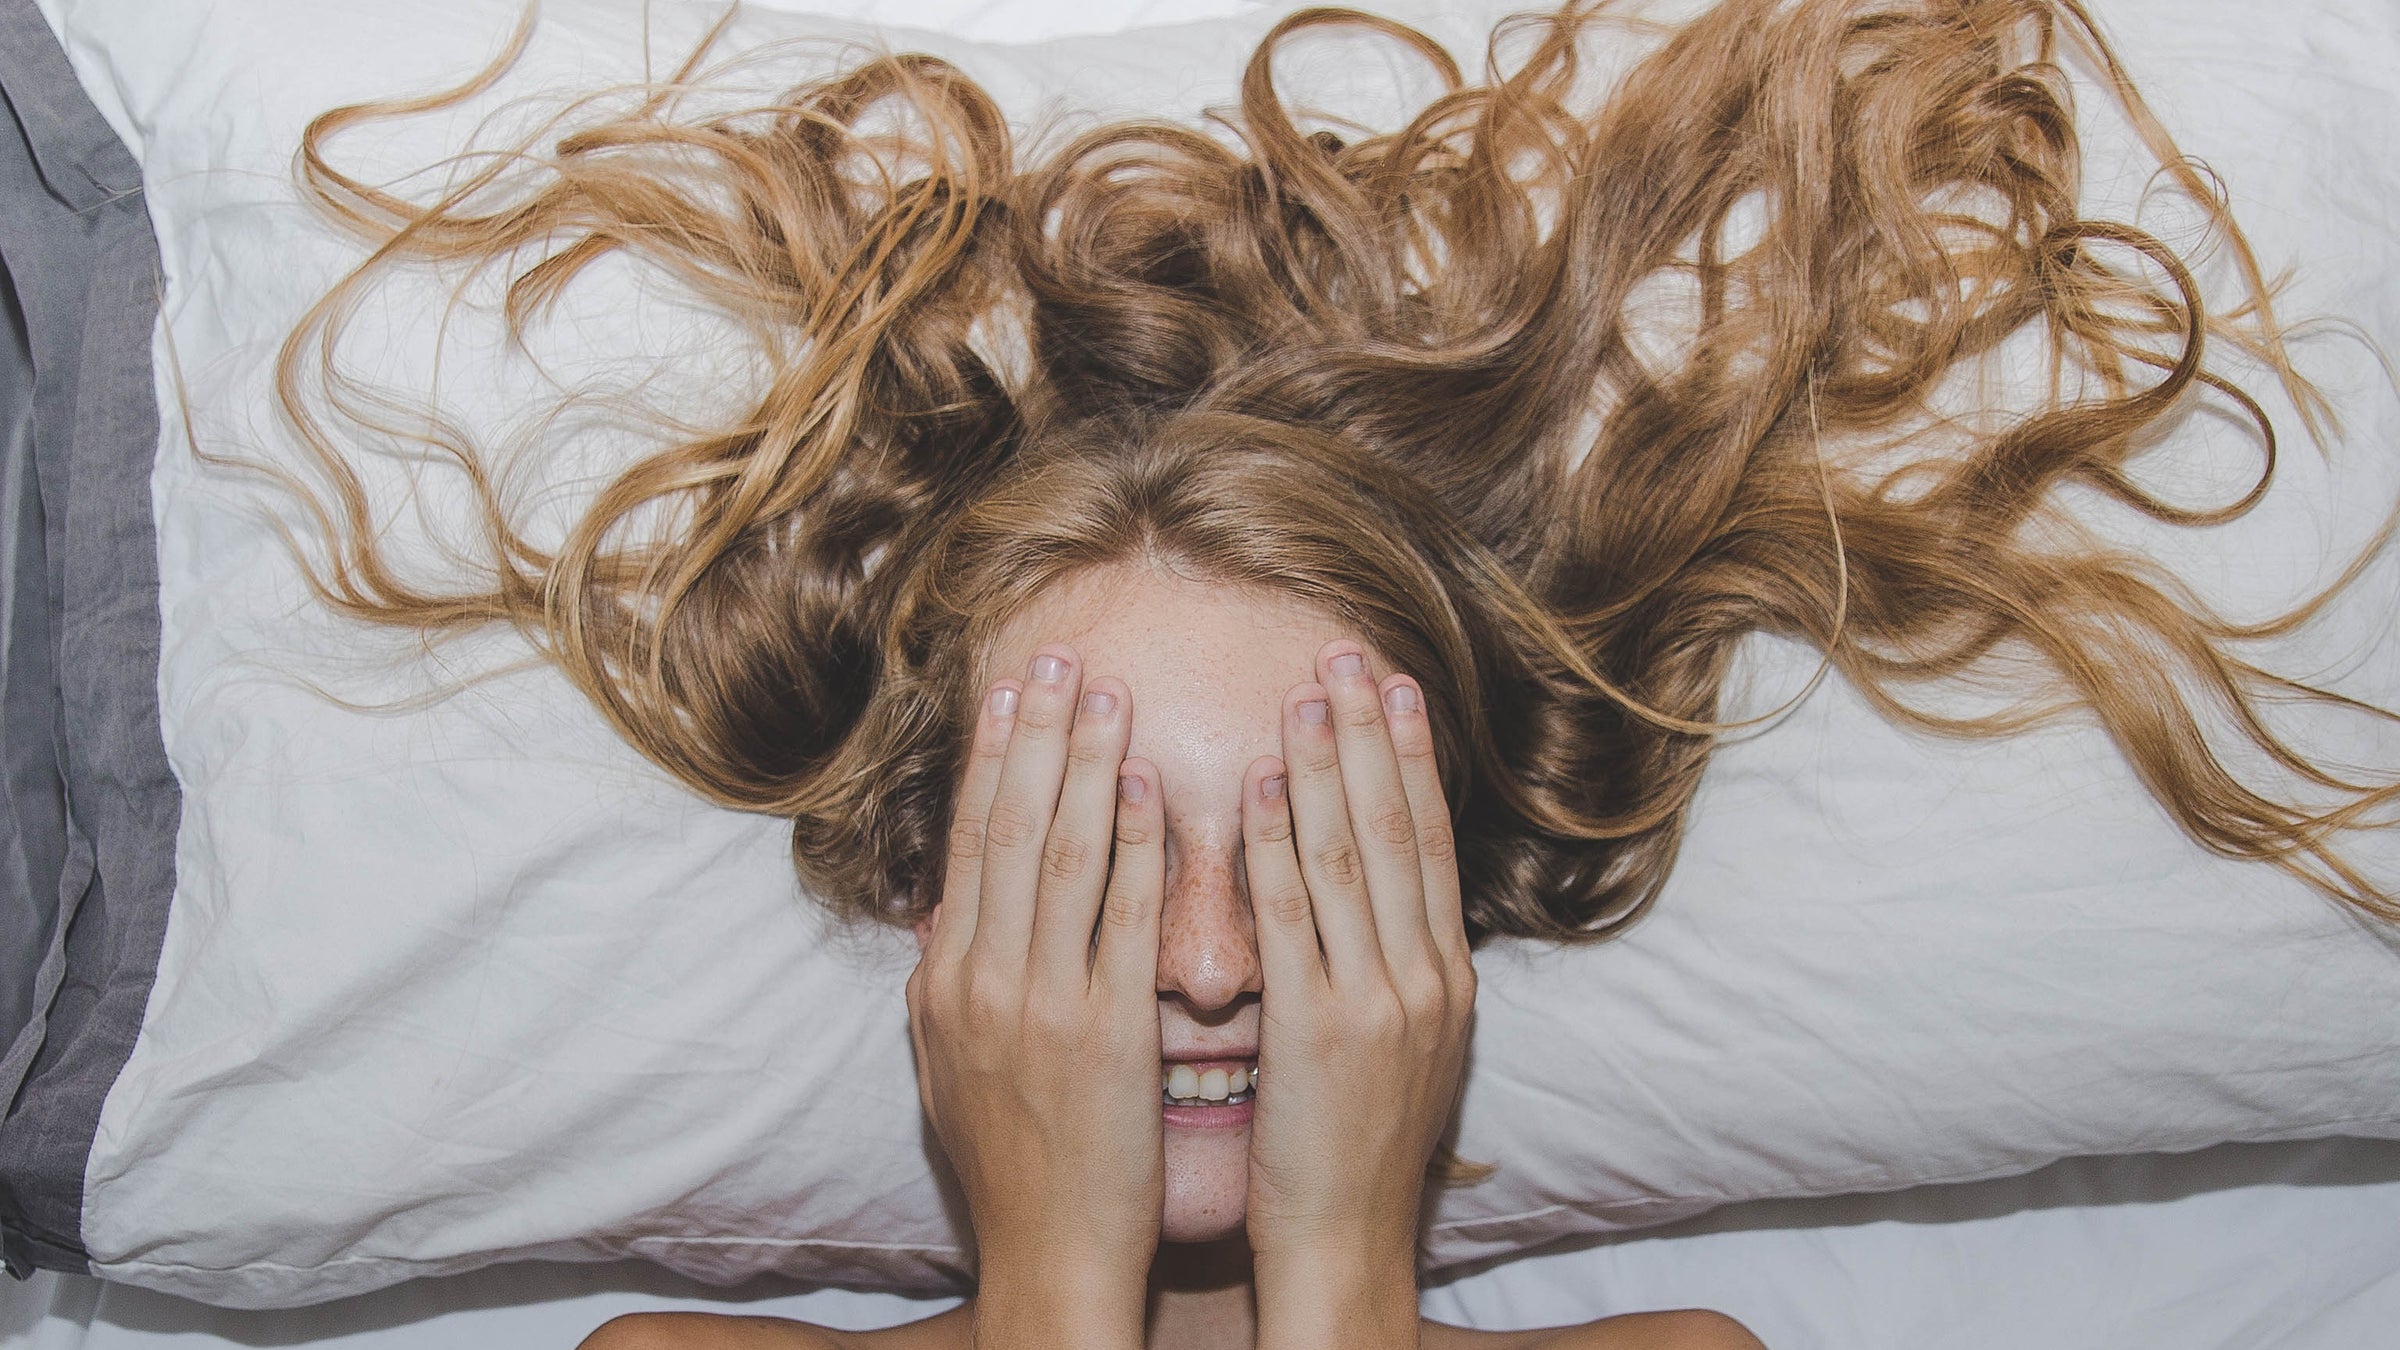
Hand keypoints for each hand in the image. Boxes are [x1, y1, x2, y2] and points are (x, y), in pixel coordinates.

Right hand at [904, 646, 1165, 1349]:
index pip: (971, 843)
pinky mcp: (1106, 1036)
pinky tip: (1155, 790)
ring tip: (1112, 695)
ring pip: (1064, 858)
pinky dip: (1136, 848)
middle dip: (1036, 734)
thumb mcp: (948, 1067)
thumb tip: (937, 916)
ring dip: (1088, 765)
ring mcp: (1041, 1005)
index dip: (991, 758)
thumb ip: (943, 985)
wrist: (1049, 1256)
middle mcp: (983, 980)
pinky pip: (1122, 921)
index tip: (1012, 689)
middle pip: (1010, 829)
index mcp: (948, 981)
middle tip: (1061, 655)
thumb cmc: (1013, 1165)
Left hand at [1240, 642, 1475, 1349]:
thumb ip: (1388, 962)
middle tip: (1347, 648)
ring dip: (1324, 764)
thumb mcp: (1400, 1046)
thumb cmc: (1355, 1150)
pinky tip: (1256, 786)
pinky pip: (1296, 919)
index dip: (1410, 754)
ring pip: (1350, 857)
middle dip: (1372, 731)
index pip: (1428, 839)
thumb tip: (1372, 889)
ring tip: (1303, 689)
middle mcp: (1426, 976)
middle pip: (1398, 827)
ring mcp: (1380, 1000)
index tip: (1392, 682)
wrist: (1346, 1245)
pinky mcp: (1320, 1029)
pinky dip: (1277, 845)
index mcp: (1445, 976)